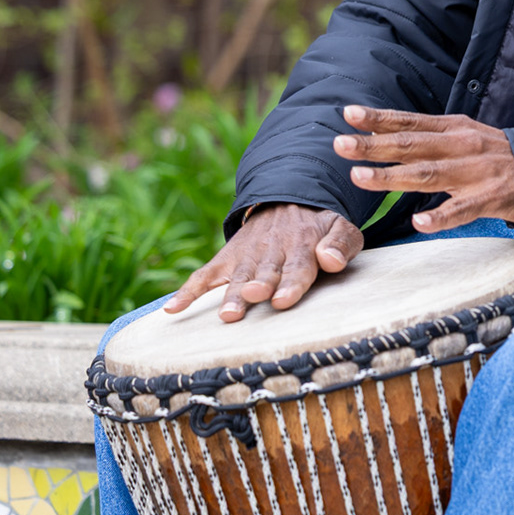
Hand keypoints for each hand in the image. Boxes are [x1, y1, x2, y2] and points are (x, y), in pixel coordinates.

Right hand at [165, 203, 361, 322]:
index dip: (291, 284)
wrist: (287, 200)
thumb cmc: (319, 226)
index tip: (284, 299)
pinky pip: (204, 275)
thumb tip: (329, 260)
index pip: (298, 267)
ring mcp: (246, 256)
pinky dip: (188, 291)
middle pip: (265, 273)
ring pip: (237, 277)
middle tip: (253, 297)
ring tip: (227, 314)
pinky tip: (172, 309)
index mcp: (302, 246)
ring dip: (231, 294)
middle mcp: (271, 252)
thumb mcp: (340, 227)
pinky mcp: (226, 259)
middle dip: (259, 287)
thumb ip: (341, 244)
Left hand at [337, 106, 513, 233]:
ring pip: (428, 174)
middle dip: (373, 145)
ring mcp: (475, 172)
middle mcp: (461, 146)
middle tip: (341, 145)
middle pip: (412, 145)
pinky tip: (420, 222)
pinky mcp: (490, 198)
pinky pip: (462, 209)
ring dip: (393, 176)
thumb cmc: (494, 154)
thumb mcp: (463, 135)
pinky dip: (441, 216)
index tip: (348, 114)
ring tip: (361, 178)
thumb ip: (427, 137)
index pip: (410, 121)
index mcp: (453, 128)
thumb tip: (380, 136)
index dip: (379, 119)